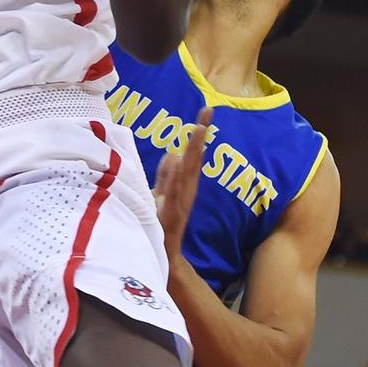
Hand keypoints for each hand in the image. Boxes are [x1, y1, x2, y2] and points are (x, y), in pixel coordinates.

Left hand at [154, 107, 212, 261]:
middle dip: (200, 135)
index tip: (206, 111)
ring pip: (187, 173)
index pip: (192, 154)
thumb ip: (165, 176)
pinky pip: (173, 193)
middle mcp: (185, 191)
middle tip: (208, 110)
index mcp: (183, 185)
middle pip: (193, 159)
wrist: (161, 256)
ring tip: (199, 129)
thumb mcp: (161, 195)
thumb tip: (172, 153)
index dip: (198, 133)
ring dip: (193, 151)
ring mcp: (179, 203)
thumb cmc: (160, 224)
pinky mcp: (170, 216)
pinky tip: (178, 160)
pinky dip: (175, 177)